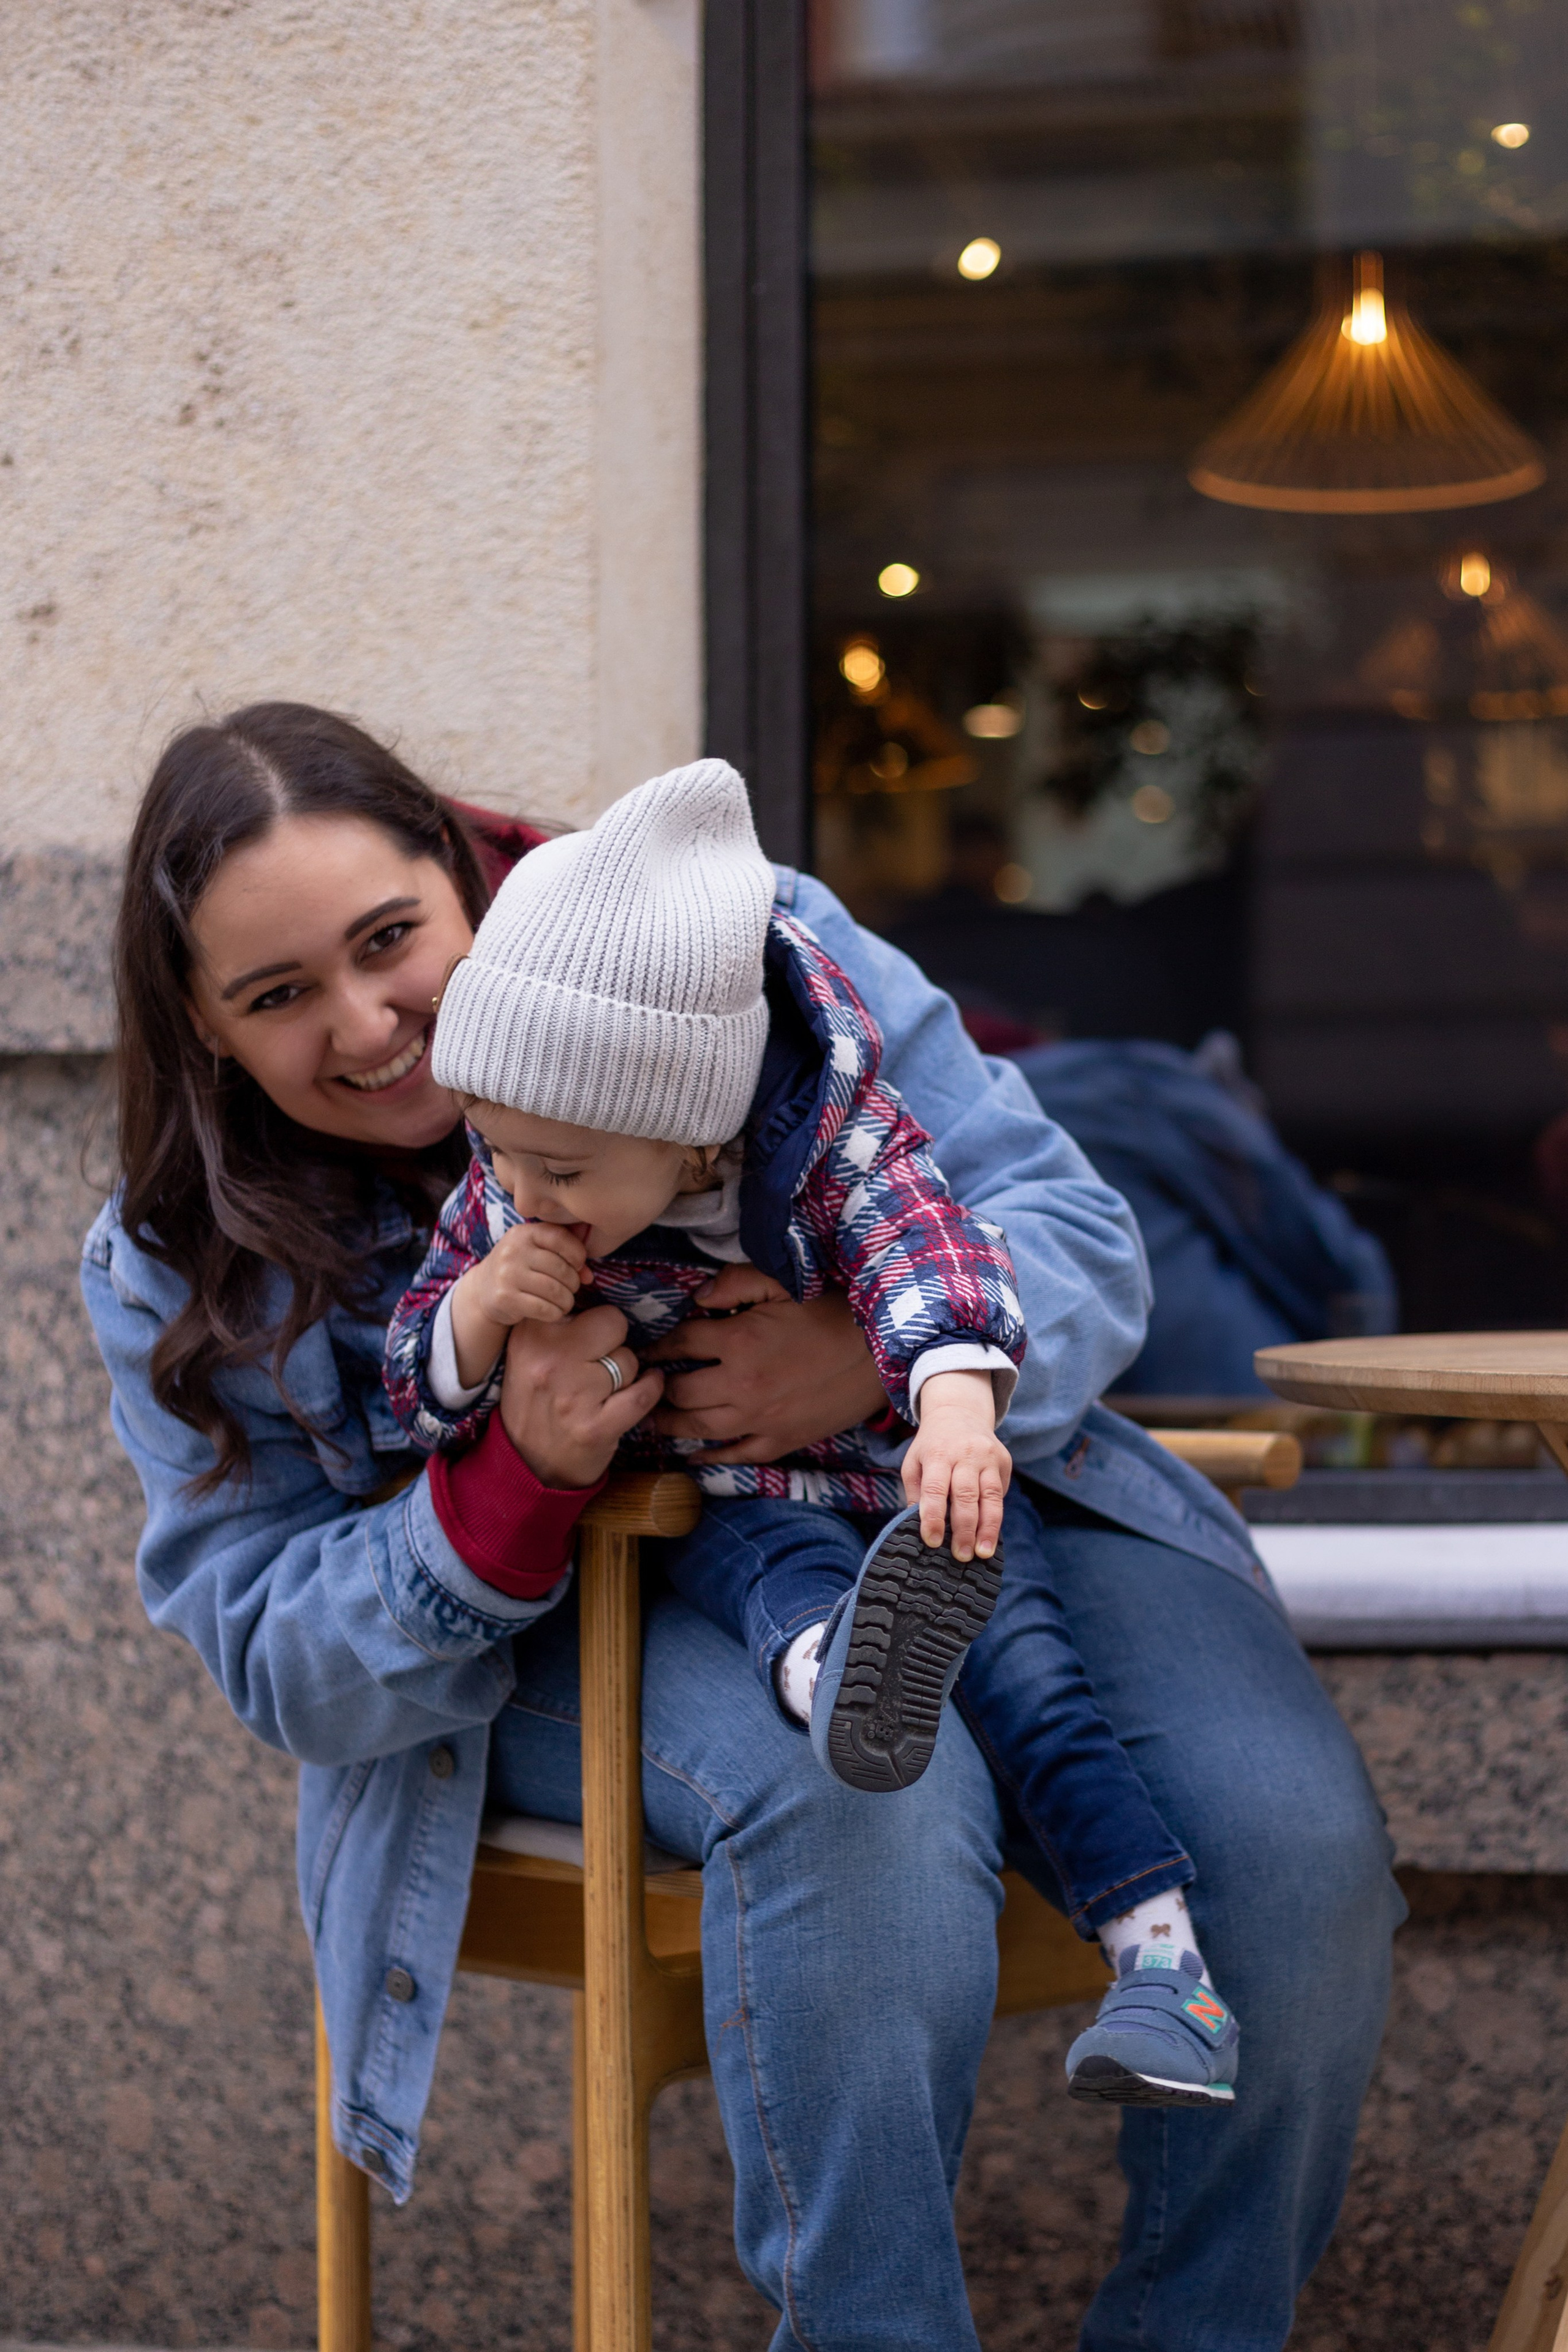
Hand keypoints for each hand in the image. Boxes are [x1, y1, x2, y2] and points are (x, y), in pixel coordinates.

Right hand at [450, 1223, 587, 1387]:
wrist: (482, 1290)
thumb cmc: (519, 1268)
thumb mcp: (536, 1251)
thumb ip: (564, 1252)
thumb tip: (588, 1274)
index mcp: (523, 1233)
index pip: (559, 1237)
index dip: (577, 1253)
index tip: (579, 1265)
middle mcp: (513, 1251)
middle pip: (560, 1268)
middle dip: (573, 1282)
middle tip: (573, 1288)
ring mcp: (507, 1274)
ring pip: (554, 1290)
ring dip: (567, 1300)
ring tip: (566, 1302)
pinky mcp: (505, 1298)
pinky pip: (543, 1308)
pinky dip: (555, 1313)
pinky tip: (554, 1311)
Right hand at [498, 1302, 662, 1489]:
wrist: (526, 1465)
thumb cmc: (536, 1400)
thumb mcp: (529, 1352)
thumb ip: (558, 1320)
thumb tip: (601, 1284)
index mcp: (531, 1334)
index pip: (586, 1301)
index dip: (595, 1322)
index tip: (592, 1337)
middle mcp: (550, 1359)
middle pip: (614, 1323)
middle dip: (614, 1342)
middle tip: (601, 1362)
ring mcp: (573, 1395)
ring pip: (629, 1360)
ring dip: (626, 1374)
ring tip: (605, 1388)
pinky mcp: (597, 1426)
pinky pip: (644, 1393)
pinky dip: (651, 1389)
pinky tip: (646, 1388)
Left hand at [645, 1272, 887, 1461]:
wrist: (883, 1352)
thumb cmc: (834, 1311)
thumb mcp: (783, 1283)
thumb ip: (735, 1283)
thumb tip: (697, 1298)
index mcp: (740, 1341)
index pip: (682, 1343)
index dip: (660, 1346)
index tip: (647, 1351)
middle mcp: (742, 1384)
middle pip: (681, 1391)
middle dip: (658, 1388)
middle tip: (643, 1387)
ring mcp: (761, 1418)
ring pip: (700, 1428)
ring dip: (671, 1424)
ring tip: (652, 1418)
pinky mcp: (782, 1440)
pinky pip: (736, 1455)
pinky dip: (710, 1456)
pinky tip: (692, 1455)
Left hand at [902, 1370, 1010, 1561]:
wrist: (960, 1412)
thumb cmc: (931, 1446)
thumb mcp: (913, 1462)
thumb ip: (915, 1492)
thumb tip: (917, 1525)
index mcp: (937, 1454)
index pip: (935, 1489)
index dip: (934, 1516)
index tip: (932, 1541)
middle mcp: (965, 1454)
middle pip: (966, 1495)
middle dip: (964, 1529)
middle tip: (961, 1556)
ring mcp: (988, 1457)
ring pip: (990, 1497)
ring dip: (988, 1528)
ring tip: (983, 1553)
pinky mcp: (1003, 1462)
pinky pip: (1000, 1494)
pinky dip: (996, 1517)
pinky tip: (990, 1537)